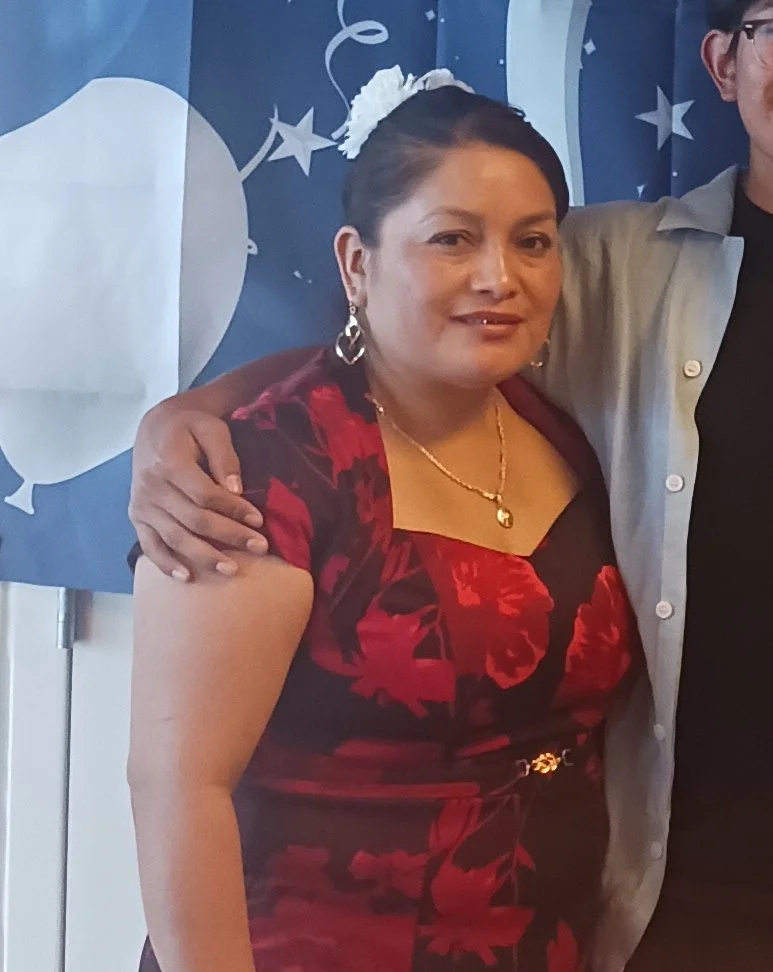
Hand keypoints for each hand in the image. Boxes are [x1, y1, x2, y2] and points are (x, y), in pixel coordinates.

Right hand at [129, 401, 267, 580]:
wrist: (156, 427)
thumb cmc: (190, 427)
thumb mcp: (211, 429)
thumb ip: (225, 457)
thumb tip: (236, 490)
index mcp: (169, 463)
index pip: (205, 495)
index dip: (234, 510)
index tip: (259, 520)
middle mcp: (151, 487)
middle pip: (194, 520)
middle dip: (229, 536)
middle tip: (260, 548)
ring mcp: (142, 505)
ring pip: (175, 537)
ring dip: (204, 557)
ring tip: (232, 570)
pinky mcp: (137, 517)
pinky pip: (150, 545)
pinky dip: (166, 564)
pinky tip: (187, 577)